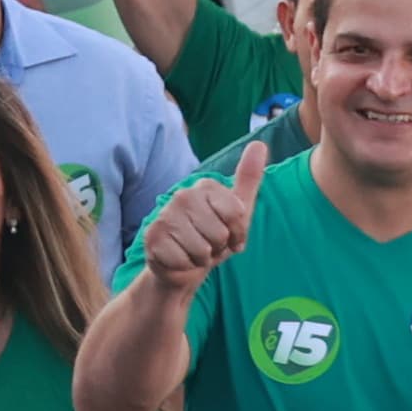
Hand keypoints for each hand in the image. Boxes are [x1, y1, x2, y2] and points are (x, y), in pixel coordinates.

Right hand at [137, 138, 267, 291]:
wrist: (183, 264)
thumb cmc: (212, 237)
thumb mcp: (238, 211)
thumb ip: (248, 178)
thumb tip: (259, 144)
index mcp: (205, 187)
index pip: (236, 214)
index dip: (238, 232)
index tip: (230, 234)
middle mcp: (183, 196)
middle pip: (219, 233)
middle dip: (218, 247)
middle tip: (209, 245)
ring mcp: (165, 215)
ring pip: (201, 248)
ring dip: (202, 258)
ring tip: (194, 252)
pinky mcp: (152, 238)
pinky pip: (183, 260)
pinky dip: (185, 266)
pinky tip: (180, 259)